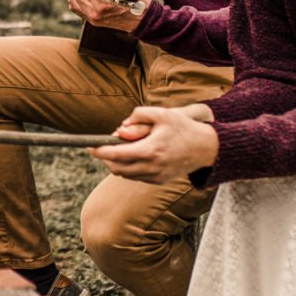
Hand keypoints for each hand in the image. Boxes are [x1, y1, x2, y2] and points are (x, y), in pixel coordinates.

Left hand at [89, 106, 218, 183]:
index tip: (89, 146)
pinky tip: (133, 154)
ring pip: (124, 174)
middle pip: (115, 167)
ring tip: (122, 147)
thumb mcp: (161, 114)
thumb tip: (119, 128)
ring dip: (116, 162)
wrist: (206, 148)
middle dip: (105, 157)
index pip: (116, 154)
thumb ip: (138, 116)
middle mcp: (152, 167)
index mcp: (150, 150)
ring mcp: (155, 176)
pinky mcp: (159, 181)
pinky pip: (135, 176)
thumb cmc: (182, 128)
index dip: (99, 151)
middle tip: (105, 144)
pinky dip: (128, 167)